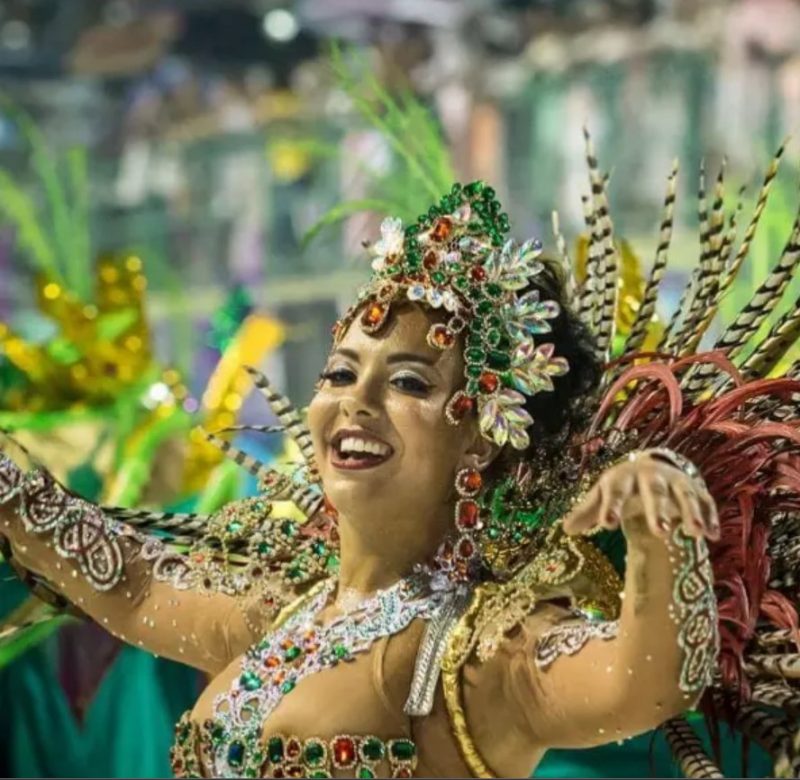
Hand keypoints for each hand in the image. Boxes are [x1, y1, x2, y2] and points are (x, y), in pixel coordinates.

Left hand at [562, 452, 719, 541]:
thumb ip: (588, 512)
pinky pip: (706, 502)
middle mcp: (650, 476)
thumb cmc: (621, 488)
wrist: (650, 468)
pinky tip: (713, 536)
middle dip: (657, 510)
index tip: (607, 525)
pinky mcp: (696, 491)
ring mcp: (675, 482)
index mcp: (622, 477)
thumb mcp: (603, 495)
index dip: (612, 507)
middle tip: (659, 532)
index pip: (615, 491)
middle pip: (654, 491)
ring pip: (684, 495)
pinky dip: (710, 518)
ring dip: (690, 512)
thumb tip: (566, 528)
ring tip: (695, 533)